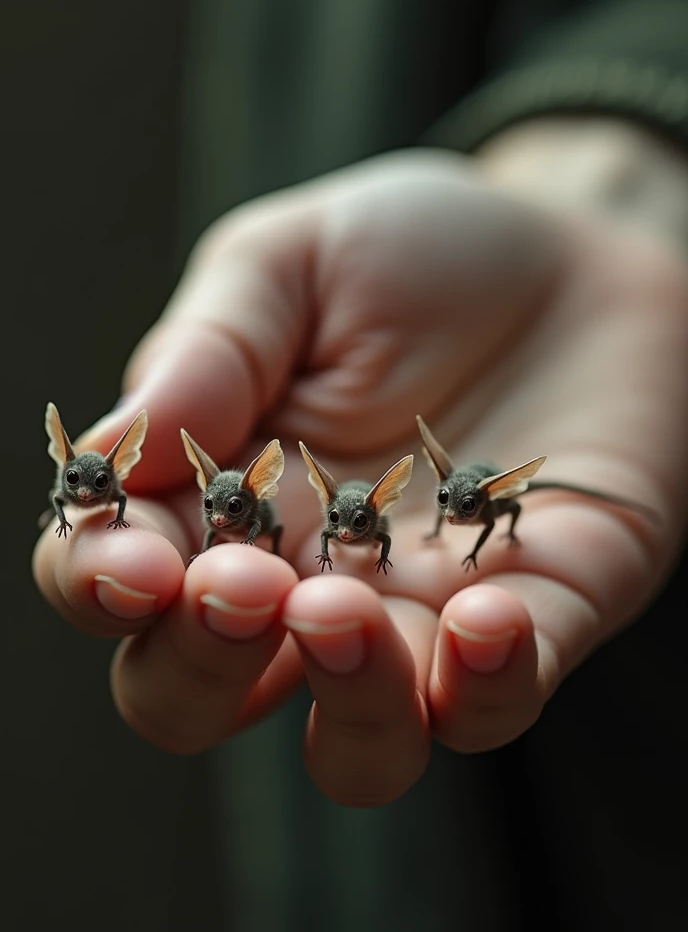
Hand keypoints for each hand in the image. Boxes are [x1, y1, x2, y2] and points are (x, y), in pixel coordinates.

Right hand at [32, 147, 687, 805]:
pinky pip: (498, 703)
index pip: (117, 580)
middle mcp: (305, 579)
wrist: (567, 261)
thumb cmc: (414, 255)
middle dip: (198, 666)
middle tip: (242, 585)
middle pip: (204, 698)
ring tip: (340, 612)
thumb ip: (207, 350)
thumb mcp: (291, 263)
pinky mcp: (539, 613)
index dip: (98, 584)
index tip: (130, 560)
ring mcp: (420, 614)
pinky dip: (484, 685)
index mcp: (221, 496)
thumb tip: (114, 447)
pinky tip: (484, 615)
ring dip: (337, 706)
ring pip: (354, 750)